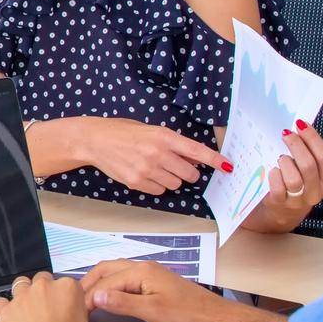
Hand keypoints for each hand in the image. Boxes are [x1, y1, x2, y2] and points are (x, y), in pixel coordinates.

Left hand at [0, 272, 107, 321]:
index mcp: (67, 289)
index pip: (65, 283)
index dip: (64, 296)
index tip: (64, 306)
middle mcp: (43, 288)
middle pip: (41, 280)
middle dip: (43, 292)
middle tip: (46, 308)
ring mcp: (22, 298)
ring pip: (20, 285)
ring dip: (23, 294)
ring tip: (27, 309)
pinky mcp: (6, 311)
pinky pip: (0, 303)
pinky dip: (3, 309)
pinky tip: (9, 317)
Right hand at [68, 117, 229, 194]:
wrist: (94, 140)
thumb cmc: (122, 132)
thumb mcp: (151, 131)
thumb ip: (174, 144)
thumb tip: (196, 158)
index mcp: (163, 136)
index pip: (196, 151)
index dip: (215, 160)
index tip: (228, 166)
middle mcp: (157, 153)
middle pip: (190, 173)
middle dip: (187, 172)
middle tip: (176, 165)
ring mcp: (146, 169)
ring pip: (175, 184)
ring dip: (171, 178)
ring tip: (154, 167)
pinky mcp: (136, 182)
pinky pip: (159, 191)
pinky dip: (156, 185)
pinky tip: (144, 173)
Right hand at [80, 260, 242, 321]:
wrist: (218, 319)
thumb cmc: (188, 316)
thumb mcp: (153, 312)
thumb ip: (122, 303)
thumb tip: (94, 296)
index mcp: (141, 271)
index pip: (105, 282)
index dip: (88, 297)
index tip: (77, 313)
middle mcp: (143, 267)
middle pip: (106, 269)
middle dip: (88, 283)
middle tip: (76, 301)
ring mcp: (150, 273)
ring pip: (115, 271)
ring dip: (99, 282)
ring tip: (87, 298)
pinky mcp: (156, 282)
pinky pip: (125, 277)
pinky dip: (111, 284)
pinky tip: (108, 295)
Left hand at [243, 121, 322, 232]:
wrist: (284, 209)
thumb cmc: (297, 182)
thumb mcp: (309, 170)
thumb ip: (309, 152)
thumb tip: (300, 126)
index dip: (313, 138)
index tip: (301, 124)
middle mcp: (317, 192)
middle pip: (310, 165)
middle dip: (297, 145)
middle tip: (286, 133)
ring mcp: (299, 200)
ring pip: (294, 178)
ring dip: (285, 162)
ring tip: (281, 158)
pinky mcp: (281, 203)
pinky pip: (278, 187)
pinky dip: (274, 175)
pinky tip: (274, 170)